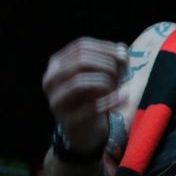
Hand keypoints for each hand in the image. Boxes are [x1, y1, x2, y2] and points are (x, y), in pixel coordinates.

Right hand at [42, 37, 128, 152]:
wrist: (86, 130)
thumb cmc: (93, 97)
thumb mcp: (101, 76)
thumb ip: (112, 61)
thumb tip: (122, 51)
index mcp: (57, 63)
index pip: (81, 46)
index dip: (106, 49)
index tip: (124, 58)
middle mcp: (51, 80)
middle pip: (80, 61)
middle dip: (107, 66)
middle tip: (122, 75)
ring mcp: (56, 101)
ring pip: (80, 83)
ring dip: (105, 83)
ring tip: (117, 88)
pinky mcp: (68, 121)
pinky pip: (89, 108)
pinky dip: (108, 102)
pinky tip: (120, 100)